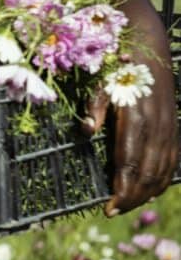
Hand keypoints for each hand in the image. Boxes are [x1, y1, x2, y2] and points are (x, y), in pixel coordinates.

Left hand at [83, 17, 178, 215]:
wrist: (150, 48)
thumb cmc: (117, 67)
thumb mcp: (100, 84)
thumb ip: (94, 109)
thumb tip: (87, 131)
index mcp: (134, 118)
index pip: (129, 163)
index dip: (121, 189)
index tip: (110, 207)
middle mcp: (155, 127)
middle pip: (147, 173)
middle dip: (132, 197)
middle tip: (115, 212)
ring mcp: (168, 128)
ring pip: (162, 170)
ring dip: (146, 192)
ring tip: (129, 206)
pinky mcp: (174, 127)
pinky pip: (172, 160)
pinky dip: (162, 179)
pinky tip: (150, 191)